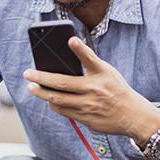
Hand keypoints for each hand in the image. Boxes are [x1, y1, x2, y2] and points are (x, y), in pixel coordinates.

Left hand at [24, 36, 159, 143]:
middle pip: (62, 83)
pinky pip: (64, 111)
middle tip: (28, 73)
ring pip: (58, 99)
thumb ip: (89, 65)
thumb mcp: (108, 72)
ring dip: (42, 93)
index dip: (80, 49)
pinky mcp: (86, 118)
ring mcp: (89, 105)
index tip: (70, 40)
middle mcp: (95, 89)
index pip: (90, 58)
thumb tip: (65, 57)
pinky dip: (54, 104)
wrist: (132, 115)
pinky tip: (48, 99)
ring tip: (32, 87)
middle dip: (41, 77)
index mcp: (102, 74)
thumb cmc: (116, 90)